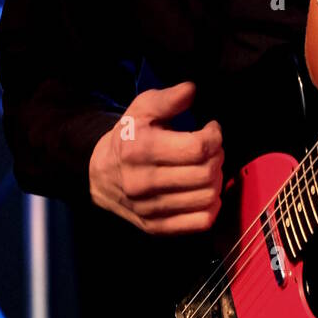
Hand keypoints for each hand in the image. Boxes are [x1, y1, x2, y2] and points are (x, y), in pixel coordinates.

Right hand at [88, 81, 223, 232]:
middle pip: (205, 174)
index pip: (197, 148)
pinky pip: (200, 223)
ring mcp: (150, 209)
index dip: (214, 135)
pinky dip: (212, 206)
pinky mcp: (156, 228)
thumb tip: (191, 90)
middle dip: (218, 156)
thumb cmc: (128, 138)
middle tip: (212, 149)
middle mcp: (143, 182)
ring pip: (207, 198)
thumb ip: (167, 99)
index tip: (211, 129)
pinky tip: (204, 191)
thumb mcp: (141, 109)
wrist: (99, 175)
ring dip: (216, 180)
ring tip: (208, 168)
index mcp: (140, 149)